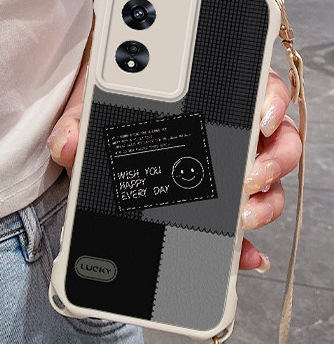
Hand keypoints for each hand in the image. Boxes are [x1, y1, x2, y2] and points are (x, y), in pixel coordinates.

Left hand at [47, 67, 301, 272]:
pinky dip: (246, 242)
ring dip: (265, 201)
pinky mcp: (214, 204)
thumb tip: (67, 142)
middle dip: (270, 162)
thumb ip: (74, 124)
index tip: (261, 120)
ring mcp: (224, 167)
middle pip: (275, 141)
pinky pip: (241, 223)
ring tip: (243, 216)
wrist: (92, 130)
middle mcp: (226, 129)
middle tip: (248, 176)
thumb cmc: (98, 111)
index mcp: (203, 96)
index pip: (256, 89)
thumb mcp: (84, 112)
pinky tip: (243, 255)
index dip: (269, 102)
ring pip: (268, 183)